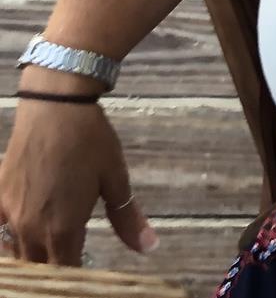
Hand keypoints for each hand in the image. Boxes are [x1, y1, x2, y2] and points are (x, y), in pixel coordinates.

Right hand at [0, 97, 158, 264]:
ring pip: (17, 252)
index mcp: (63, 228)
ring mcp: (9, 214)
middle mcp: (31, 228)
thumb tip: (150, 247)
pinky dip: (8, 238)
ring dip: (33, 257)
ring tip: (49, 254)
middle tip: (71, 263)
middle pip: (39, 266)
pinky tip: (20, 234)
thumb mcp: (116, 178)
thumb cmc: (91, 141)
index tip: (87, 278)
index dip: (77, 280)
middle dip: (55, 272)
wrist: (56, 107)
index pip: (66, 272)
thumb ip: (127, 218)